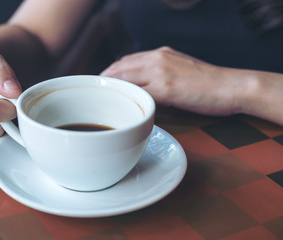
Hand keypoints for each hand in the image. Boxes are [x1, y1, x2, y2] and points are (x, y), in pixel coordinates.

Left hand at [101, 46, 240, 115]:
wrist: (232, 86)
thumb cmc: (208, 82)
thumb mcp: (180, 68)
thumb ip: (161, 72)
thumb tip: (145, 84)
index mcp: (160, 54)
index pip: (126, 60)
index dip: (110, 72)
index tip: (102, 83)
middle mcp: (157, 59)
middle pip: (120, 68)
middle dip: (104, 80)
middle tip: (94, 93)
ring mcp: (161, 73)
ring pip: (126, 78)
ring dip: (111, 90)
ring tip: (100, 101)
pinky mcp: (167, 89)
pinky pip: (139, 93)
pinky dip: (127, 99)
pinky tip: (119, 107)